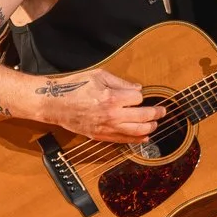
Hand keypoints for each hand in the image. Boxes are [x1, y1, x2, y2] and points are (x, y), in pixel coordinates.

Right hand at [40, 67, 166, 141]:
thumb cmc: (74, 87)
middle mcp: (112, 115)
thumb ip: (120, 82)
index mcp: (112, 98)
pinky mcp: (101, 136)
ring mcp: (107, 128)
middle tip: (162, 111)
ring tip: (155, 123)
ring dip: (150, 128)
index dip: (140, 96)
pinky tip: (144, 137)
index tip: (138, 95)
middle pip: (144, 116)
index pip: (138, 98)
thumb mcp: (98, 76)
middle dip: (156, 113)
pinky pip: (124, 141)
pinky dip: (137, 140)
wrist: (54, 103)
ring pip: (137, 132)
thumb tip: (138, 89)